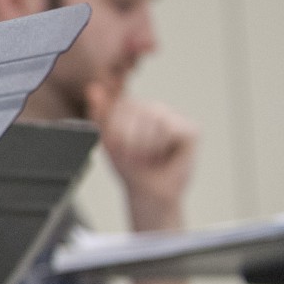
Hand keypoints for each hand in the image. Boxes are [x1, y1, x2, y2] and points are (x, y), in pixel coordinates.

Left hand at [86, 81, 196, 230]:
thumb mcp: (108, 141)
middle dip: (129, 139)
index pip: (119, 106)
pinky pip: (169, 128)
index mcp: (133, 110)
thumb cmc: (129, 168)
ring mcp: (174, 117)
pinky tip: (165, 155)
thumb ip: (100, 115)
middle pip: (136, 110)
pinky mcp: (191, 129)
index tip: (118, 150)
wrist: (148, 194)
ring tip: (149, 157)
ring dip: (144, 145)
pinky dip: (160, 146)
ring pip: (153, 119)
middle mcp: (155, 108)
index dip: (115, 131)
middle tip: (135, 156)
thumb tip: (92, 88)